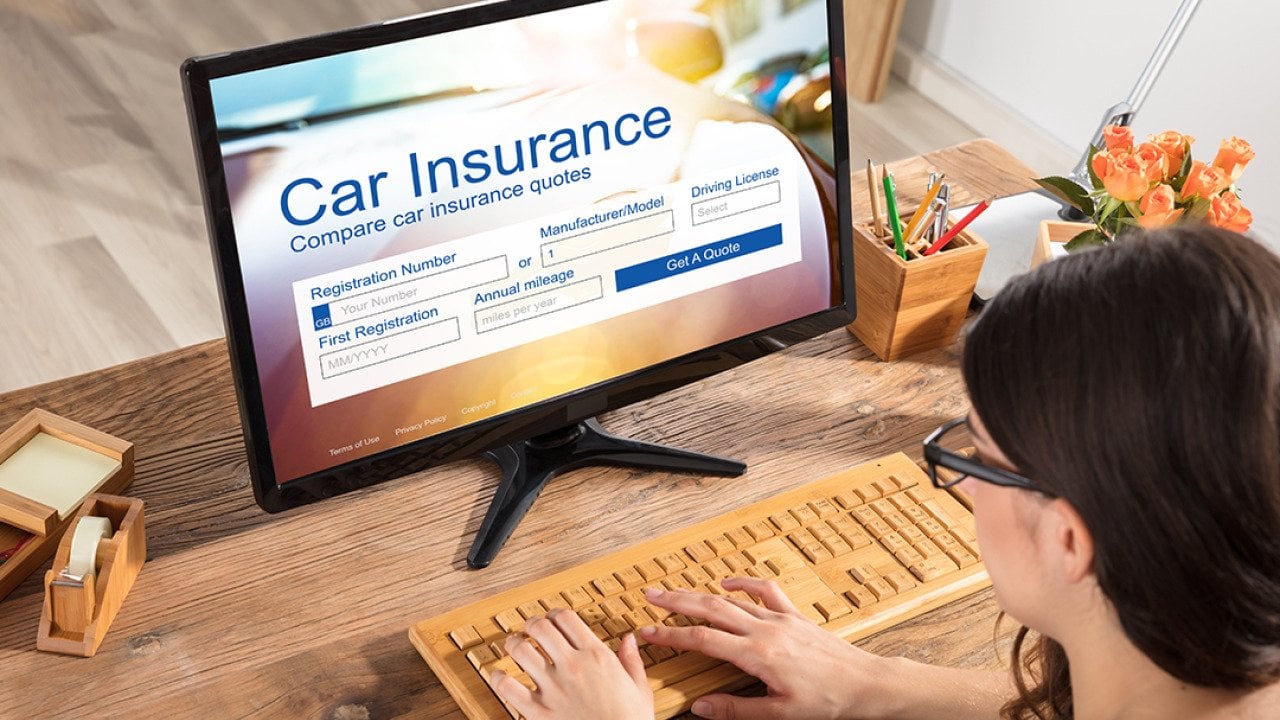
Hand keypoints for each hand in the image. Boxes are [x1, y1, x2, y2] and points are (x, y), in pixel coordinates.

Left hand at [490, 609, 654, 719]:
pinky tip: (499, 675)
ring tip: (513, 645)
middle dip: (532, 624)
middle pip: (540, 628)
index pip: (566, 618)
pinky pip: (508, 688)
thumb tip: (629, 640)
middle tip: (531, 629)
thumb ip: (631, 660)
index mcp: (597, 656)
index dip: (555, 614)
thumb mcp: (639, 688)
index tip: (553, 619)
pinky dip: (498, 679)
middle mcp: (572, 667)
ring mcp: (553, 688)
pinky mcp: (539, 712)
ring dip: (514, 644)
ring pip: (520, 650)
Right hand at [640, 578, 886, 719]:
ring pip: (731, 600)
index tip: (648, 632)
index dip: (671, 634)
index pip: (703, 640)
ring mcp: (780, 619)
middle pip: (710, 609)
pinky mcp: (794, 616)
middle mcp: (766, 630)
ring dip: (700, 593)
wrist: (864, 684)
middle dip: (676, 602)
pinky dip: (743, 583)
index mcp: (758, 655)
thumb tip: (701, 708)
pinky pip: (765, 591)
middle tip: (649, 596)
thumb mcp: (779, 714)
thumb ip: (736, 709)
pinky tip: (727, 583)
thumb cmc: (827, 701)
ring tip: (676, 590)